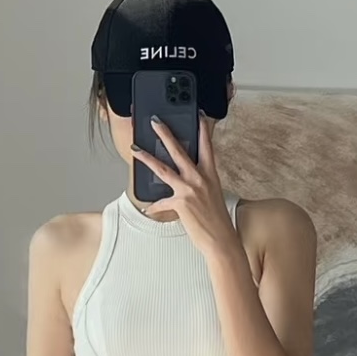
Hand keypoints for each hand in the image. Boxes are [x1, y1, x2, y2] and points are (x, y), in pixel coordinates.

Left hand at [130, 114, 237, 260]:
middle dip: (165, 134)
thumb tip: (186, 179)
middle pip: (179, 151)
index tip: (197, 115)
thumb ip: (200, 183)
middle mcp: (200, 178)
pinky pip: (161, 203)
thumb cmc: (217, 220)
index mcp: (210, 174)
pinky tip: (148, 209)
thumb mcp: (212, 195)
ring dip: (147, 158)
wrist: (221, 240)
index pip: (206, 146)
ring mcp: (189, 189)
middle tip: (155, 122)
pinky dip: (154, 206)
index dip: (202, 129)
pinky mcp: (181, 203)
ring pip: (163, 169)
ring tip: (135, 150)